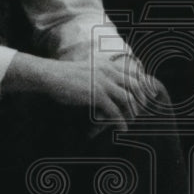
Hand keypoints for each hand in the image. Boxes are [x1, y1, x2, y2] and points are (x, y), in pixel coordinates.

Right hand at [30, 55, 161, 129]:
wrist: (50, 76)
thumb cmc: (65, 76)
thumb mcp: (88, 69)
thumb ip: (101, 74)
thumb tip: (110, 86)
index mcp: (108, 64)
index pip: (134, 74)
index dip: (142, 86)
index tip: (143, 98)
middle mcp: (109, 71)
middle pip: (136, 86)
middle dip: (141, 100)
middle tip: (139, 112)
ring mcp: (104, 83)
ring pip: (128, 99)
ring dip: (132, 113)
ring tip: (130, 122)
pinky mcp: (97, 95)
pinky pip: (115, 111)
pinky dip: (120, 122)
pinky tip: (121, 129)